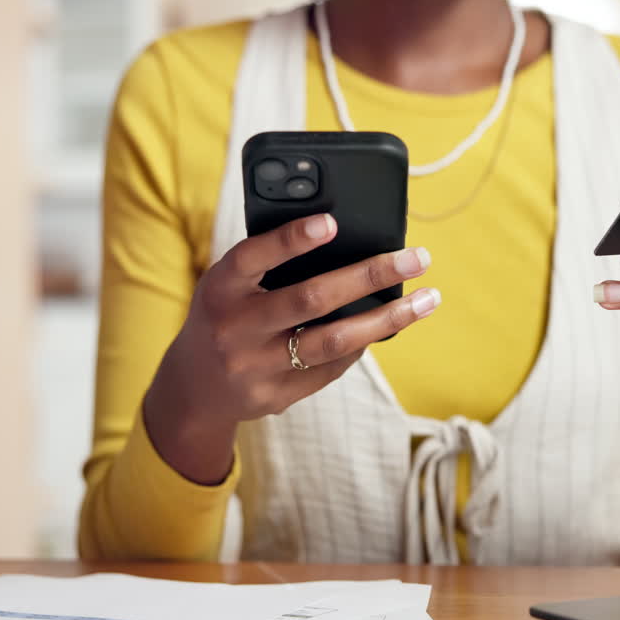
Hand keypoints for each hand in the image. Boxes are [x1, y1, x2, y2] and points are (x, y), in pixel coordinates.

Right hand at [144, 213, 439, 484]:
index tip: (331, 223)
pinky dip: (362, 344)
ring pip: (334, 340)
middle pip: (311, 299)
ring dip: (387, 318)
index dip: (291, 240)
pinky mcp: (276, 397)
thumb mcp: (229, 285)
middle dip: (369, 275)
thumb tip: (343, 239)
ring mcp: (256, 368)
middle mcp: (235, 329)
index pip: (253, 257)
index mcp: (220, 289)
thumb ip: (268, 264)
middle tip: (416, 258)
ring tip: (426, 300)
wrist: (193, 387)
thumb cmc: (224, 315)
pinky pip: (331, 368)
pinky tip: (388, 325)